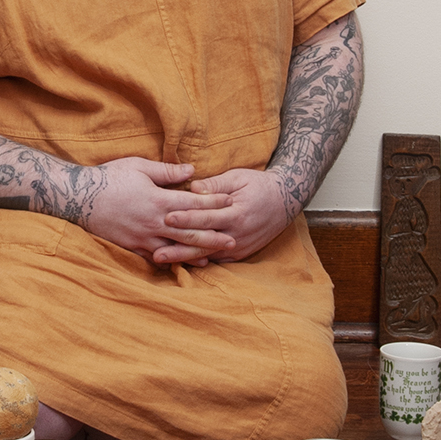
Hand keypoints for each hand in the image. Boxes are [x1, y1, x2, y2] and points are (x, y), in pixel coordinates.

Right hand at [83, 157, 235, 267]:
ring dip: (196, 253)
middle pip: (190, 232)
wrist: (78, 198)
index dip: (214, 203)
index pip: (194, 203)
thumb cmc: (109, 177)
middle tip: (233, 238)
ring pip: (175, 248)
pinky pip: (155, 257)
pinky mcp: (131, 247)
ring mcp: (142, 237)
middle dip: (213, 235)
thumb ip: (167, 171)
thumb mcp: (138, 167)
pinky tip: (181, 263)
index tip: (230, 202)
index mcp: (158, 200)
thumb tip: (192, 170)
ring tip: (214, 256)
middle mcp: (154, 222)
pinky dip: (171, 260)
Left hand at [162, 168, 290, 264]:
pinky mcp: (240, 254)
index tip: (167, 217)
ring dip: (183, 257)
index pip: (207, 217)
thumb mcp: (238, 177)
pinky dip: (197, 260)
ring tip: (162, 259)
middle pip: (203, 242)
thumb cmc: (257, 185)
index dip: (186, 218)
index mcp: (237, 212)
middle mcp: (238, 233)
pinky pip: (216, 259)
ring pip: (207, 254)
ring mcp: (239, 246)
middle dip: (178, 247)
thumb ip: (215, 183)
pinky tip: (179, 262)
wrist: (285, 201)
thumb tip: (193, 188)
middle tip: (156, 251)